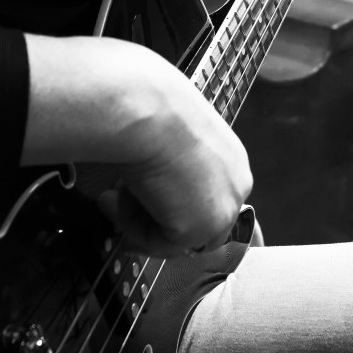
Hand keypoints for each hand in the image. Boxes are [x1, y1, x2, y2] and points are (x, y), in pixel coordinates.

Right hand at [23, 33, 251, 259]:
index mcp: (230, 157)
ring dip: (139, 221)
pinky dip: (133, 227)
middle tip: (115, 201)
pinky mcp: (203, 227)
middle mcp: (236, 182)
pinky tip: (121, 196)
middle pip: (194, 224)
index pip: (205, 199)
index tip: (136, 203)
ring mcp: (224, 207)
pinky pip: (159, 245)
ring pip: (175, 237)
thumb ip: (167, 167)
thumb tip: (140, 189)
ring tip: (116, 191)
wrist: (145, 107)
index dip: (167, 208)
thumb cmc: (149, 108)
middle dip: (152, 219)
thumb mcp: (166, 137)